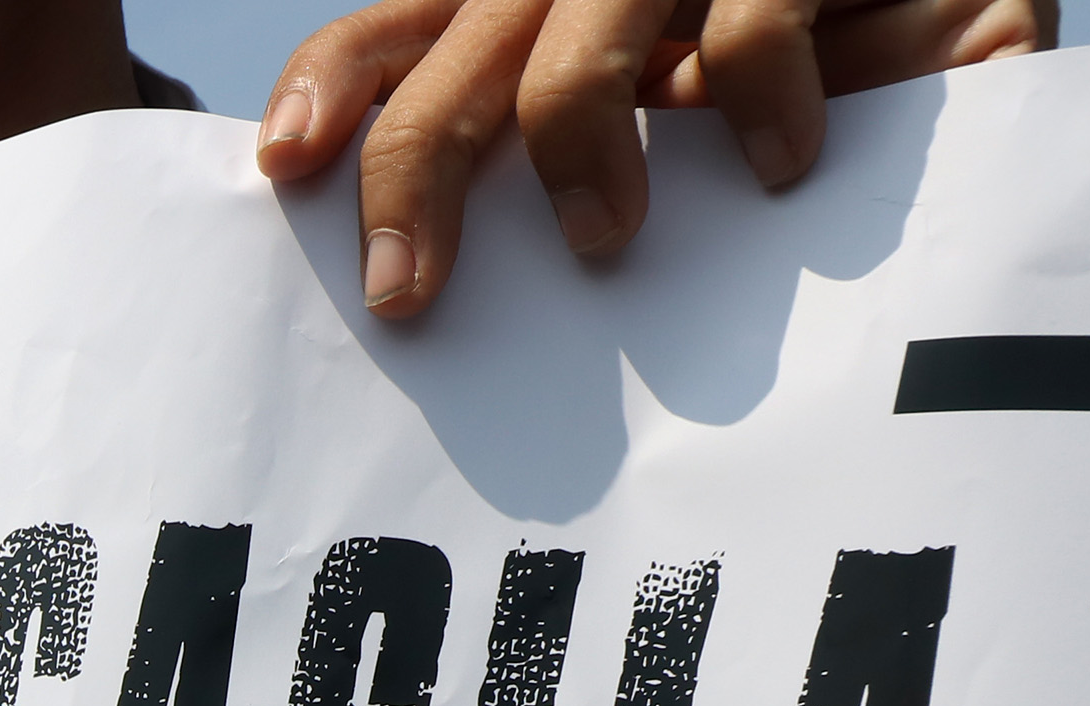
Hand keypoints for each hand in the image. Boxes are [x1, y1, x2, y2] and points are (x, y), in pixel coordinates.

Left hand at [258, 0, 1055, 319]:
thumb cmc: (806, 87)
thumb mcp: (650, 120)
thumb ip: (539, 155)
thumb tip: (409, 267)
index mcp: (540, 2)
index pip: (397, 28)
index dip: (332, 86)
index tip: (283, 170)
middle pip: (472, 49)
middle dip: (420, 167)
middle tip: (407, 292)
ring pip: (584, 31)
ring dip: (579, 141)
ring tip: (602, 240)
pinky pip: (752, 26)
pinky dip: (759, 101)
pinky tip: (781, 166)